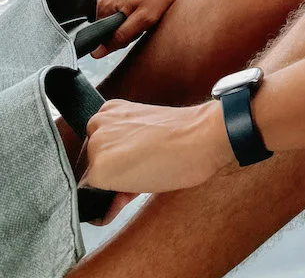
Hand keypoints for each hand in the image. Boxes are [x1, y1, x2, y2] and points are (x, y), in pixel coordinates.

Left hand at [79, 99, 232, 194]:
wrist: (199, 137)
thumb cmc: (184, 135)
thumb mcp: (147, 135)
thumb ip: (125, 151)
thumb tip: (114, 185)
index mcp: (111, 110)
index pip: (101, 147)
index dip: (119, 164)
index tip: (138, 167)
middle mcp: (98, 124)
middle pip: (94, 164)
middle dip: (115, 177)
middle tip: (142, 176)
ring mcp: (96, 146)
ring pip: (94, 180)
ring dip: (112, 190)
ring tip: (141, 183)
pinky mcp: (99, 169)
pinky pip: (94, 197)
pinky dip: (108, 205)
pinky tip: (130, 196)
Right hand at [90, 0, 192, 57]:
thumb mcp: (143, 20)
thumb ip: (119, 37)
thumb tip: (96, 53)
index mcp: (104, 3)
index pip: (101, 36)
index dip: (118, 40)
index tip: (135, 30)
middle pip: (109, 31)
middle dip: (125, 33)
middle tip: (142, 23)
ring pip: (117, 26)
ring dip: (131, 27)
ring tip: (145, 16)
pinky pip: (122, 17)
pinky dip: (134, 19)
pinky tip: (144, 12)